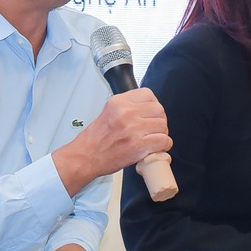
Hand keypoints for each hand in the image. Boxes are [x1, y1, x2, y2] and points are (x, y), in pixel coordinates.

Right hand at [52, 89, 169, 193]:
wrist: (86, 156)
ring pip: (162, 125)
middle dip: (159, 120)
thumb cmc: (96, 138)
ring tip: (154, 139)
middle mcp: (125, 113)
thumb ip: (127, 107)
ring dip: (162, 133)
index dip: (153, 105)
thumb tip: (148, 108)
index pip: (148, 94)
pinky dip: (164, 145)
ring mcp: (132, 129)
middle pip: (159, 109)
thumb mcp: (109, 112)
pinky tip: (156, 148)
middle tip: (154, 128)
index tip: (151, 113)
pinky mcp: (138, 145)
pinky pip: (163, 140)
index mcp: (118, 102)